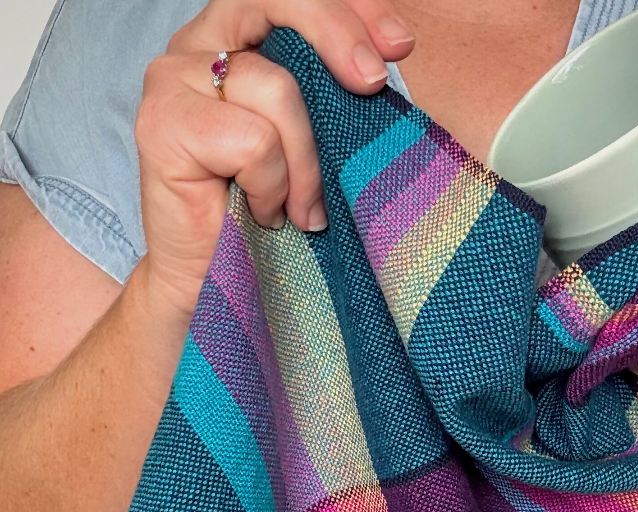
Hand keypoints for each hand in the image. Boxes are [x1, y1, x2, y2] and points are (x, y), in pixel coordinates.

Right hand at [135, 0, 415, 319]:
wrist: (218, 283)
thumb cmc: (273, 215)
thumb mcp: (316, 143)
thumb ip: (337, 92)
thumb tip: (395, 54)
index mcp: (239, 37)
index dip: (351, 8)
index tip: (400, 45)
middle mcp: (200, 44)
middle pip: (276, 1)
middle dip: (337, 36)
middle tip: (371, 84)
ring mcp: (173, 78)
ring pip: (276, 88)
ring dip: (305, 162)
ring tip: (298, 208)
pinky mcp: (161, 123)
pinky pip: (253, 141)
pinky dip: (272, 185)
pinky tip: (261, 212)